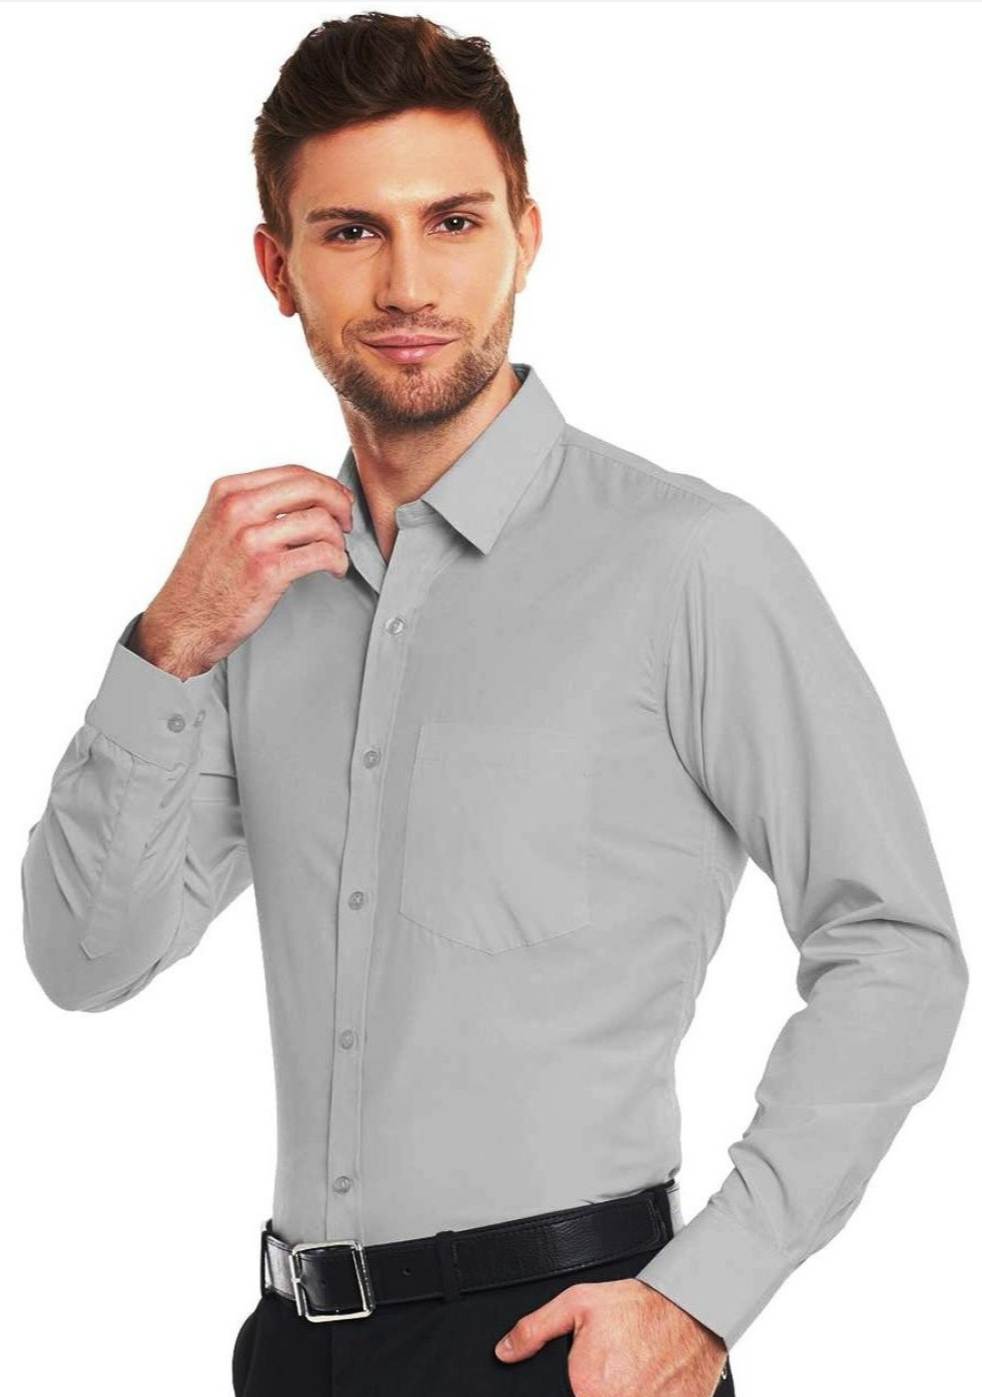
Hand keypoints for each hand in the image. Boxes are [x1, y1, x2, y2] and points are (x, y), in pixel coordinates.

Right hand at [132, 464, 354, 677]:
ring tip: (334, 554)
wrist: (184, 621)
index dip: (325, 485)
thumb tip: (304, 498)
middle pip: (311, 487)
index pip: (293, 472)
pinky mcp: (267, 570)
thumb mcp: (218, 524)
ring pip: (321, 521)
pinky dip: (338, 561)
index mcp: (228, 491)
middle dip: (340, 503)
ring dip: (338, 540)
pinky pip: (321, 554)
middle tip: (346, 522)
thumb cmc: (205, 579)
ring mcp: (252, 539)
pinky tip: (334, 569)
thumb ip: (253, 505)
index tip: (337, 500)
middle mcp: (238, 509)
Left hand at [494, 1277, 727, 1395]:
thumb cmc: (638, 1307)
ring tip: (630, 1374)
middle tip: (613, 1371)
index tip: (584, 1381)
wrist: (691, 1310)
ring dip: (622, 1391)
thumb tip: (505, 1351)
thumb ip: (535, 1329)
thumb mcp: (578, 1303)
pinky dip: (647, 1396)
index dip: (573, 1389)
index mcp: (587, 1389)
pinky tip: (648, 1382)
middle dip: (596, 1388)